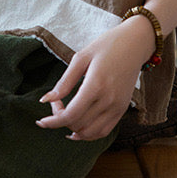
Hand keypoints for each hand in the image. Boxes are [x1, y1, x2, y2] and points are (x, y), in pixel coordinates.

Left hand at [35, 17, 155, 140]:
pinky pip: (104, 131)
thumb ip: (64, 82)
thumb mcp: (81, 58)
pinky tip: (77, 128)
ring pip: (90, 133)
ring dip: (74, 129)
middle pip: (78, 124)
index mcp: (96, 85)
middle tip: (56, 102)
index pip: (71, 115)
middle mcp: (109, 100)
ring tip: (65, 115)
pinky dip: (88, 134)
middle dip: (60, 119)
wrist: (136, 43)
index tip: (41, 120)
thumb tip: (45, 99)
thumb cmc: (107, 46)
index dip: (52, 122)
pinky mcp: (122, 109)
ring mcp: (118, 107)